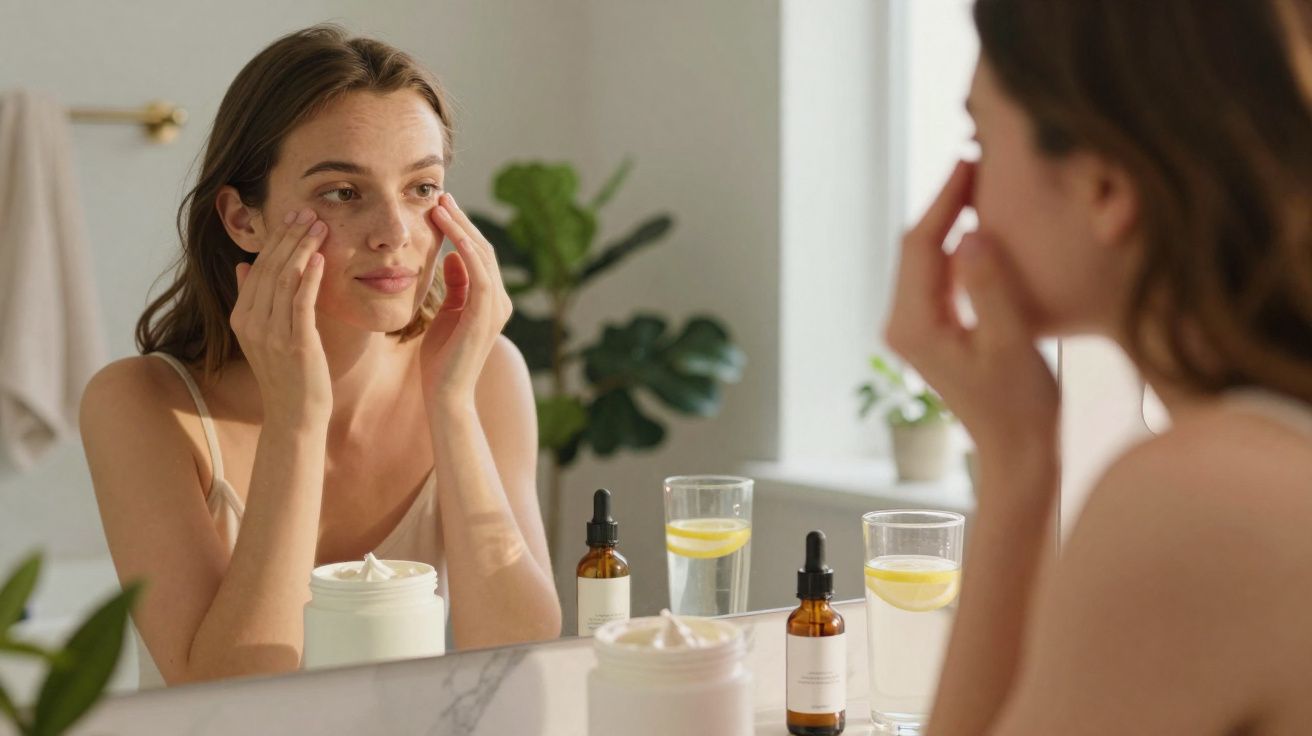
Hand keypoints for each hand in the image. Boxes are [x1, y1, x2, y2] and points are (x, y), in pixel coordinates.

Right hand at [230, 208, 331, 423]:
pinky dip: (310, 277)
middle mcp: (251, 323)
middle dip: (290, 237)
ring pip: (285, 280)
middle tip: (309, 212)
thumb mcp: (263, 335)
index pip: (258, 268)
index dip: (276, 240)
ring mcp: (271, 334)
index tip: (293, 216)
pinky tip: (320, 258)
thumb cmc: (286, 373)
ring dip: (304, 249)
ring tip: (320, 226)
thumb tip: (244, 266)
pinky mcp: (295, 343)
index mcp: (241, 318)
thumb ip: (252, 300)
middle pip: (271, 268)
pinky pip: (301, 302)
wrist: (294, 414)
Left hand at [420, 193, 513, 406]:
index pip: (479, 255)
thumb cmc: (441, 359)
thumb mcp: (446, 313)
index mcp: (492, 301)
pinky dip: (463, 247)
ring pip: (482, 255)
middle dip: (461, 221)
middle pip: (484, 249)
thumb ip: (454, 286)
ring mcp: (496, 307)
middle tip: (441, 197)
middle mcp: (500, 301)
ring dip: (460, 227)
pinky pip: (477, 270)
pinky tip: (446, 231)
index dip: (462, 229)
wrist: (444, 394)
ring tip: (439, 206)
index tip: (441, 207)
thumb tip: (452, 257)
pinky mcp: (485, 313)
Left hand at [884, 161, 1057, 468]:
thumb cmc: (1021, 406)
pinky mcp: (933, 331)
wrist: (1019, 455)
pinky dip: (960, 248)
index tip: (972, 159)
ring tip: (986, 182)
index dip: (946, 197)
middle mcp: (902, 324)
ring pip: (928, 259)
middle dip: (946, 202)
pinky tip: (988, 228)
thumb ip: (990, 286)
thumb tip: (970, 232)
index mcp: (913, 325)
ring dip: (953, 222)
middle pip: (917, 246)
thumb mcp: (1011, 342)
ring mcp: (915, 328)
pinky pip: (940, 276)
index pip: (921, 243)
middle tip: (981, 159)